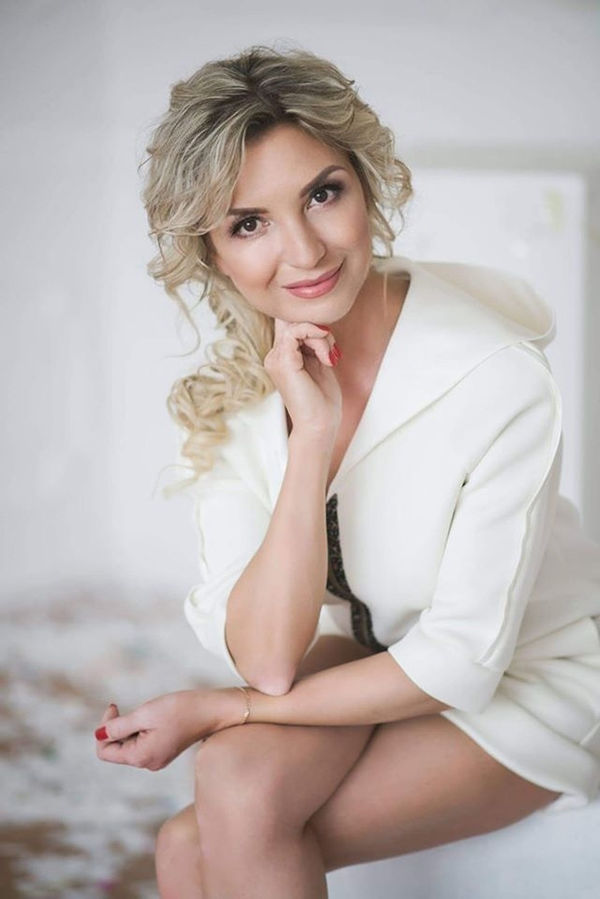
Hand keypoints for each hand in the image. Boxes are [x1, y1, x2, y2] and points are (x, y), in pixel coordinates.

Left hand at [94, 688, 238, 770]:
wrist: (214, 710)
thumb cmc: (181, 710)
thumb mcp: (145, 714)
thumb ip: (119, 726)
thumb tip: (98, 735)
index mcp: (141, 757)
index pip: (105, 751)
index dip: (103, 729)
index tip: (114, 707)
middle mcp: (148, 763)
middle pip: (116, 749)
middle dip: (116, 727)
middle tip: (125, 706)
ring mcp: (157, 759)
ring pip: (129, 745)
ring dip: (130, 727)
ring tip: (148, 712)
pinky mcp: (164, 751)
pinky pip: (142, 743)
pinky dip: (140, 729)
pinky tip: (154, 717)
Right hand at [264, 318, 342, 438]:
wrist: (320, 424)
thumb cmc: (322, 399)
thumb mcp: (319, 362)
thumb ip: (314, 342)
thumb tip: (319, 322)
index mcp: (281, 356)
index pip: (290, 323)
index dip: (311, 324)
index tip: (328, 341)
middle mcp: (274, 356)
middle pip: (292, 320)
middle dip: (316, 328)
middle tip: (331, 347)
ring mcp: (275, 358)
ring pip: (296, 325)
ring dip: (320, 336)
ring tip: (328, 356)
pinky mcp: (283, 361)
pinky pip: (296, 332)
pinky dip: (317, 339)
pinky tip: (326, 358)